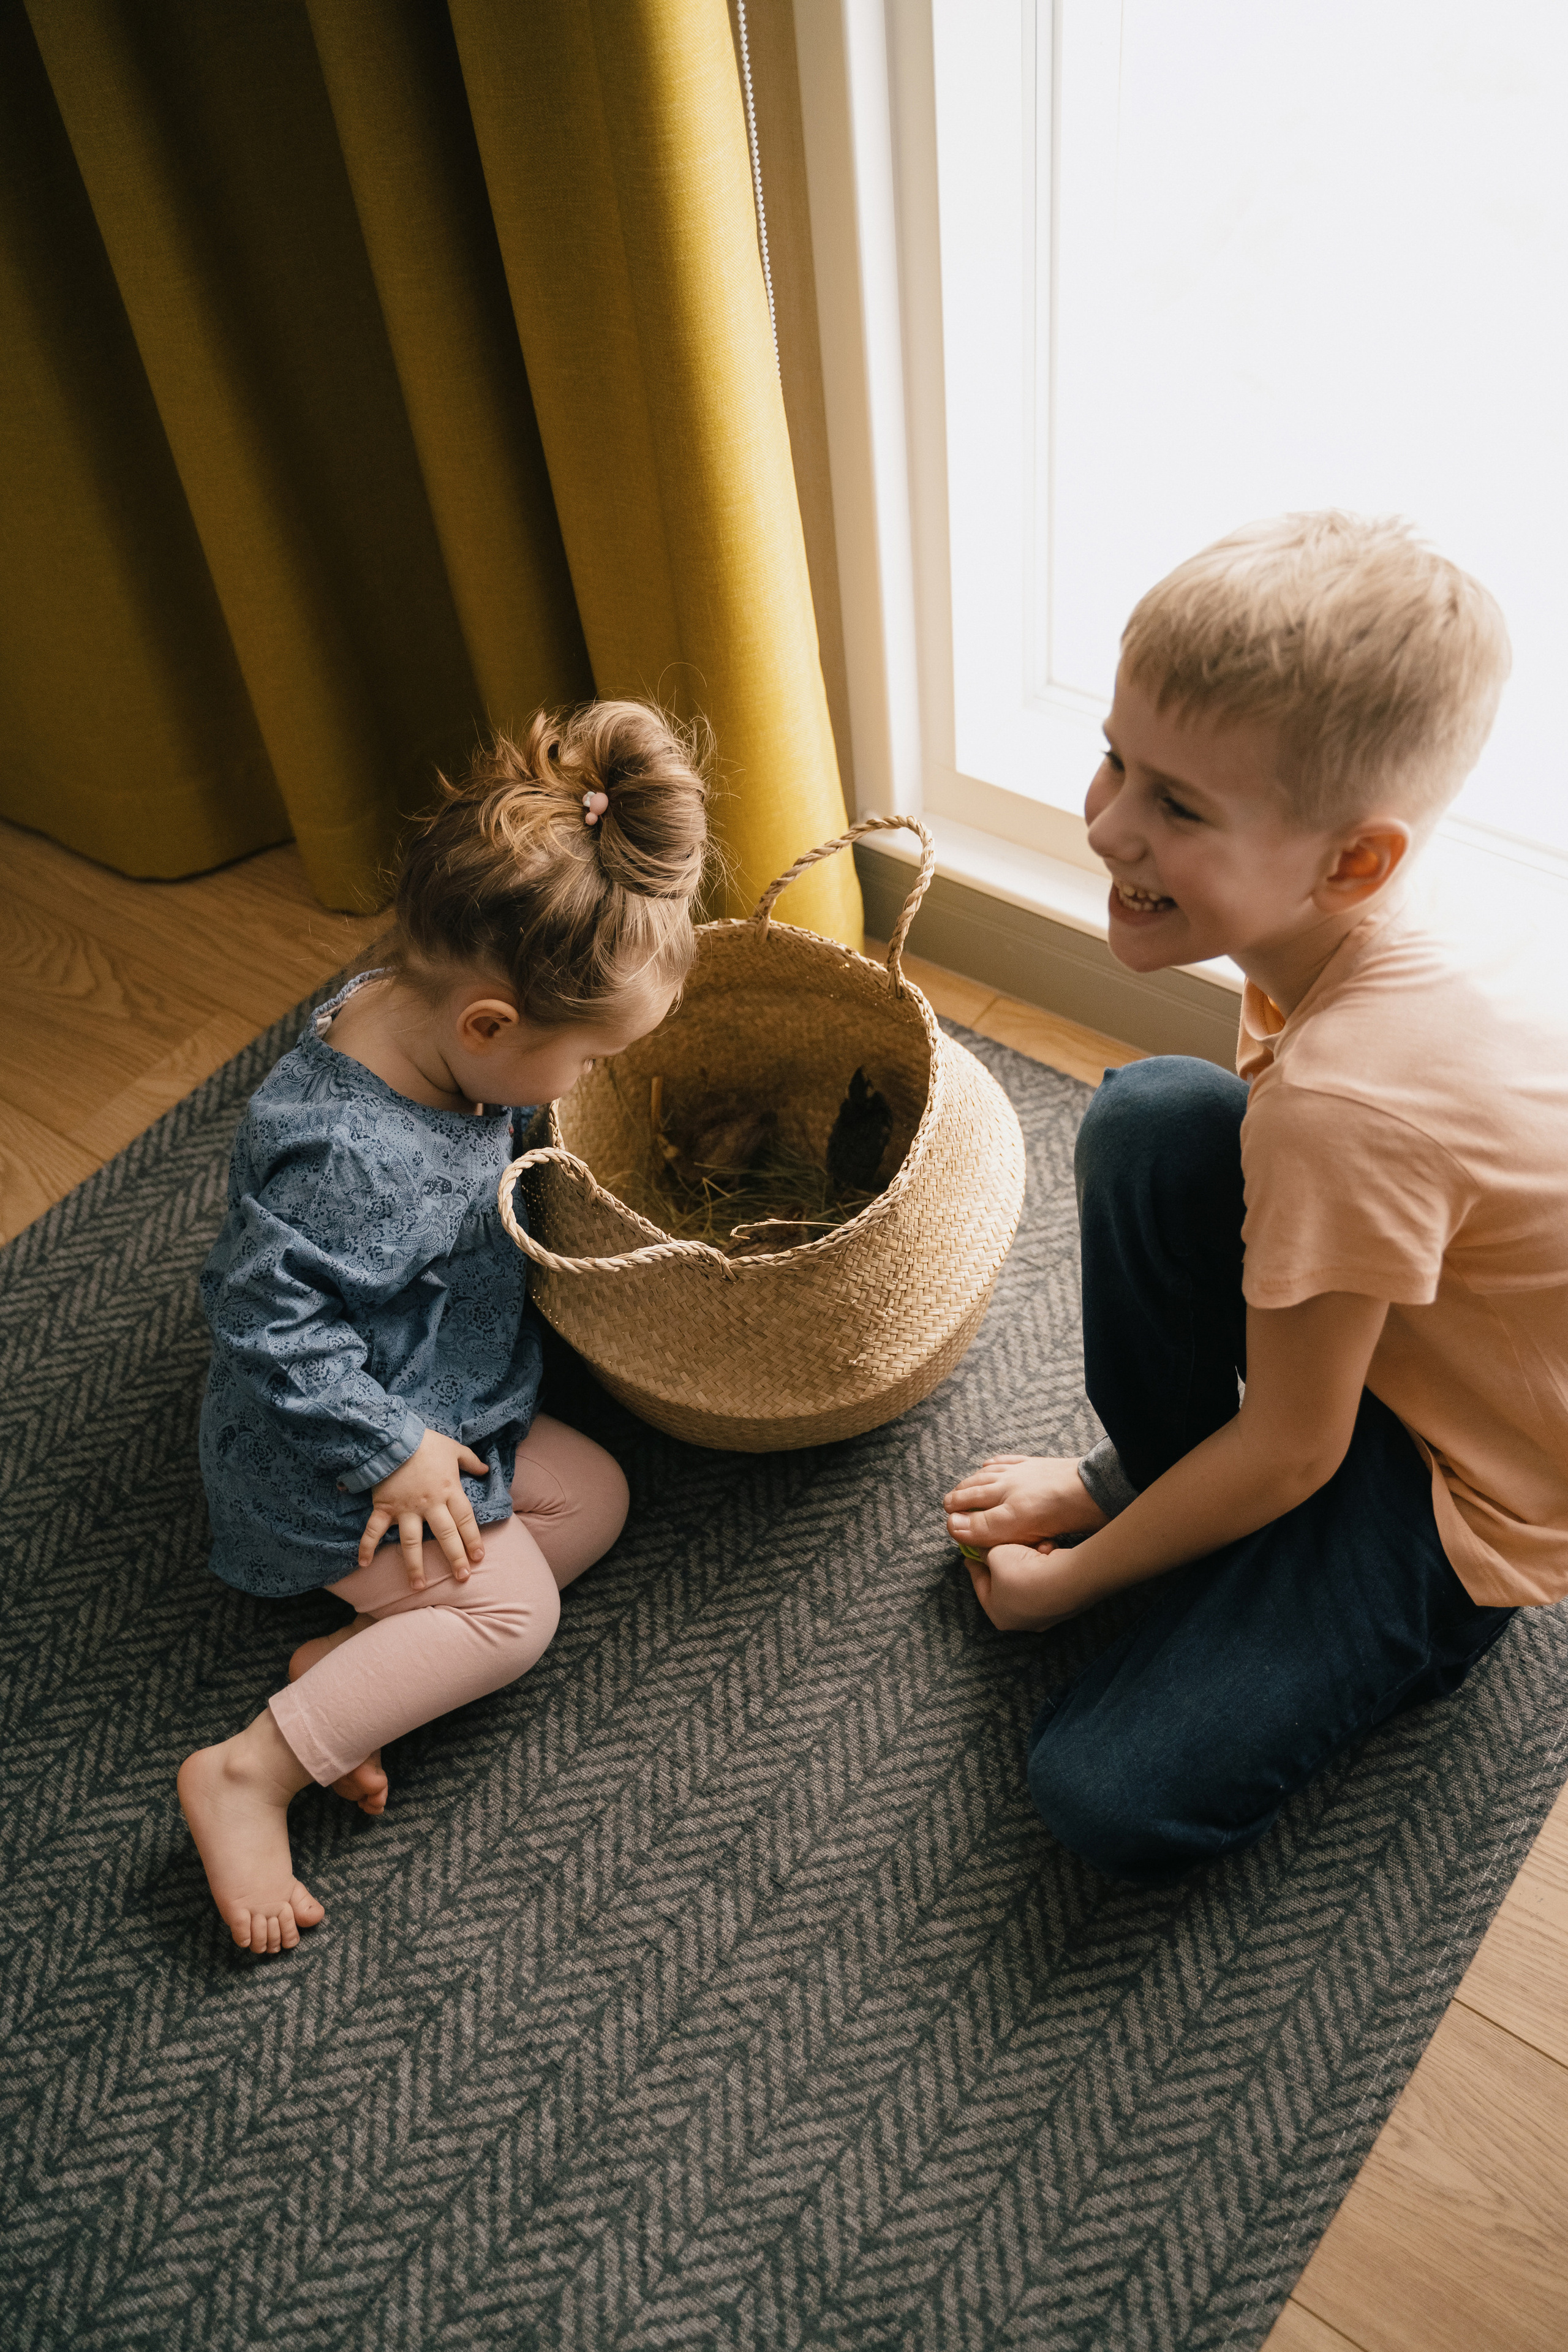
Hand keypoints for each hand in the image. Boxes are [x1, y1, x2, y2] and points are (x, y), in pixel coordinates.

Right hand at [359, 1429, 489, 1586]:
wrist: (393, 1435)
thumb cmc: (425, 1442)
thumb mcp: (453, 1448)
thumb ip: (471, 1461)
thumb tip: (486, 1470)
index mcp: (449, 1490)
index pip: (465, 1520)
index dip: (473, 1539)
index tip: (479, 1557)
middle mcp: (429, 1504)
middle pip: (445, 1535)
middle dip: (455, 1557)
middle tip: (462, 1577)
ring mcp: (405, 1508)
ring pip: (411, 1542)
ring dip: (414, 1565)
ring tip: (418, 1586)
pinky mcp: (384, 1506)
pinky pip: (374, 1530)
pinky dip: (367, 1546)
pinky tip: (364, 1564)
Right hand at [943, 1454, 1107, 1552]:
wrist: (1094, 1490)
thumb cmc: (1057, 1512)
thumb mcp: (1014, 1525)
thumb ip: (982, 1525)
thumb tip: (951, 1523)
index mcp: (999, 1495)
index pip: (968, 1504)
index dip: (956, 1512)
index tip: (948, 1518)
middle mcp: (1008, 1480)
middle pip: (976, 1486)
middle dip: (960, 1495)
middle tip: (949, 1502)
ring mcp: (1024, 1470)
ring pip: (991, 1473)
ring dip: (975, 1479)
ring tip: (966, 1483)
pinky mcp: (1039, 1465)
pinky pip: (1011, 1461)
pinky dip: (996, 1463)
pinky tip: (992, 1464)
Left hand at [965, 1541, 1083, 1633]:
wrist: (1064, 1580)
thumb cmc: (1022, 1573)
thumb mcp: (994, 1554)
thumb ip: (985, 1551)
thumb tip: (982, 1547)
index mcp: (998, 1615)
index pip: (980, 1585)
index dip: (974, 1564)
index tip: (970, 1552)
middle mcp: (1022, 1621)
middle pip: (1006, 1584)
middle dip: (1004, 1561)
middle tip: (999, 1544)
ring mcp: (1046, 1614)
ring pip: (1029, 1579)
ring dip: (1028, 1559)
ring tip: (1028, 1544)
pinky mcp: (1065, 1602)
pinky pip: (1049, 1579)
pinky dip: (1046, 1563)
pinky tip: (1047, 1550)